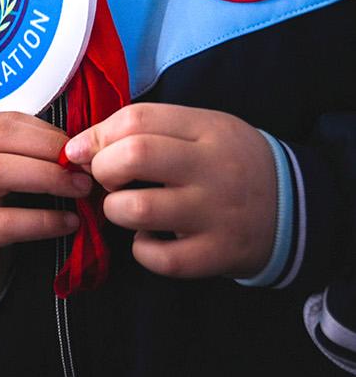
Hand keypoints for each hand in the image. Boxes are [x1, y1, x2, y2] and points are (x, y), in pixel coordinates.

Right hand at [0, 112, 90, 307]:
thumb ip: (20, 154)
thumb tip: (75, 148)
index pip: (5, 121)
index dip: (48, 131)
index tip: (79, 148)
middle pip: (1, 136)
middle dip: (50, 148)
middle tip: (85, 167)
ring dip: (49, 177)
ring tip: (81, 189)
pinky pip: (9, 222)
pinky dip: (45, 220)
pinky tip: (69, 223)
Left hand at [63, 103, 275, 278]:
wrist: (296, 208)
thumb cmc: (229, 163)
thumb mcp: (199, 130)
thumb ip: (145, 129)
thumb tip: (79, 147)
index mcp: (206, 130)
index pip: (136, 119)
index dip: (97, 135)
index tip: (84, 151)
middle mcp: (212, 169)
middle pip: (133, 156)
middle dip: (102, 169)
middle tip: (107, 179)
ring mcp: (217, 214)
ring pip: (137, 208)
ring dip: (114, 209)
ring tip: (126, 208)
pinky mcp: (219, 254)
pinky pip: (161, 257)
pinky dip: (141, 249)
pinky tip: (148, 238)